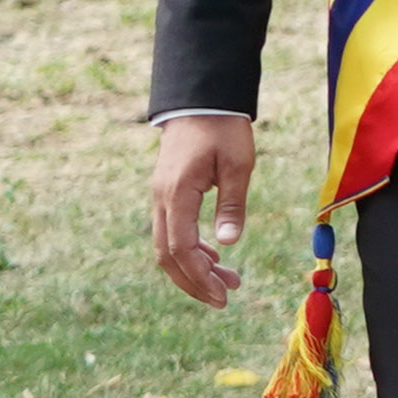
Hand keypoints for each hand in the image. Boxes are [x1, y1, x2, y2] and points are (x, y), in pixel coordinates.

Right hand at [150, 111, 256, 305]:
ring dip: (193, 267)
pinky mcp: (167, 193)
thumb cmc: (223, 128)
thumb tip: (228, 243)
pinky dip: (190, 249)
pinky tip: (214, 257)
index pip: (180, 248)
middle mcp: (161, 199)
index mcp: (177, 194)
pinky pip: (172, 230)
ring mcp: (160, 197)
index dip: (199, 275)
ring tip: (227, 281)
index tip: (222, 294)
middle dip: (194, 281)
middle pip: (167, 254)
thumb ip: (231, 204)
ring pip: (167, 245)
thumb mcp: (237, 164)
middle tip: (224, 298)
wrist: (201, 99)